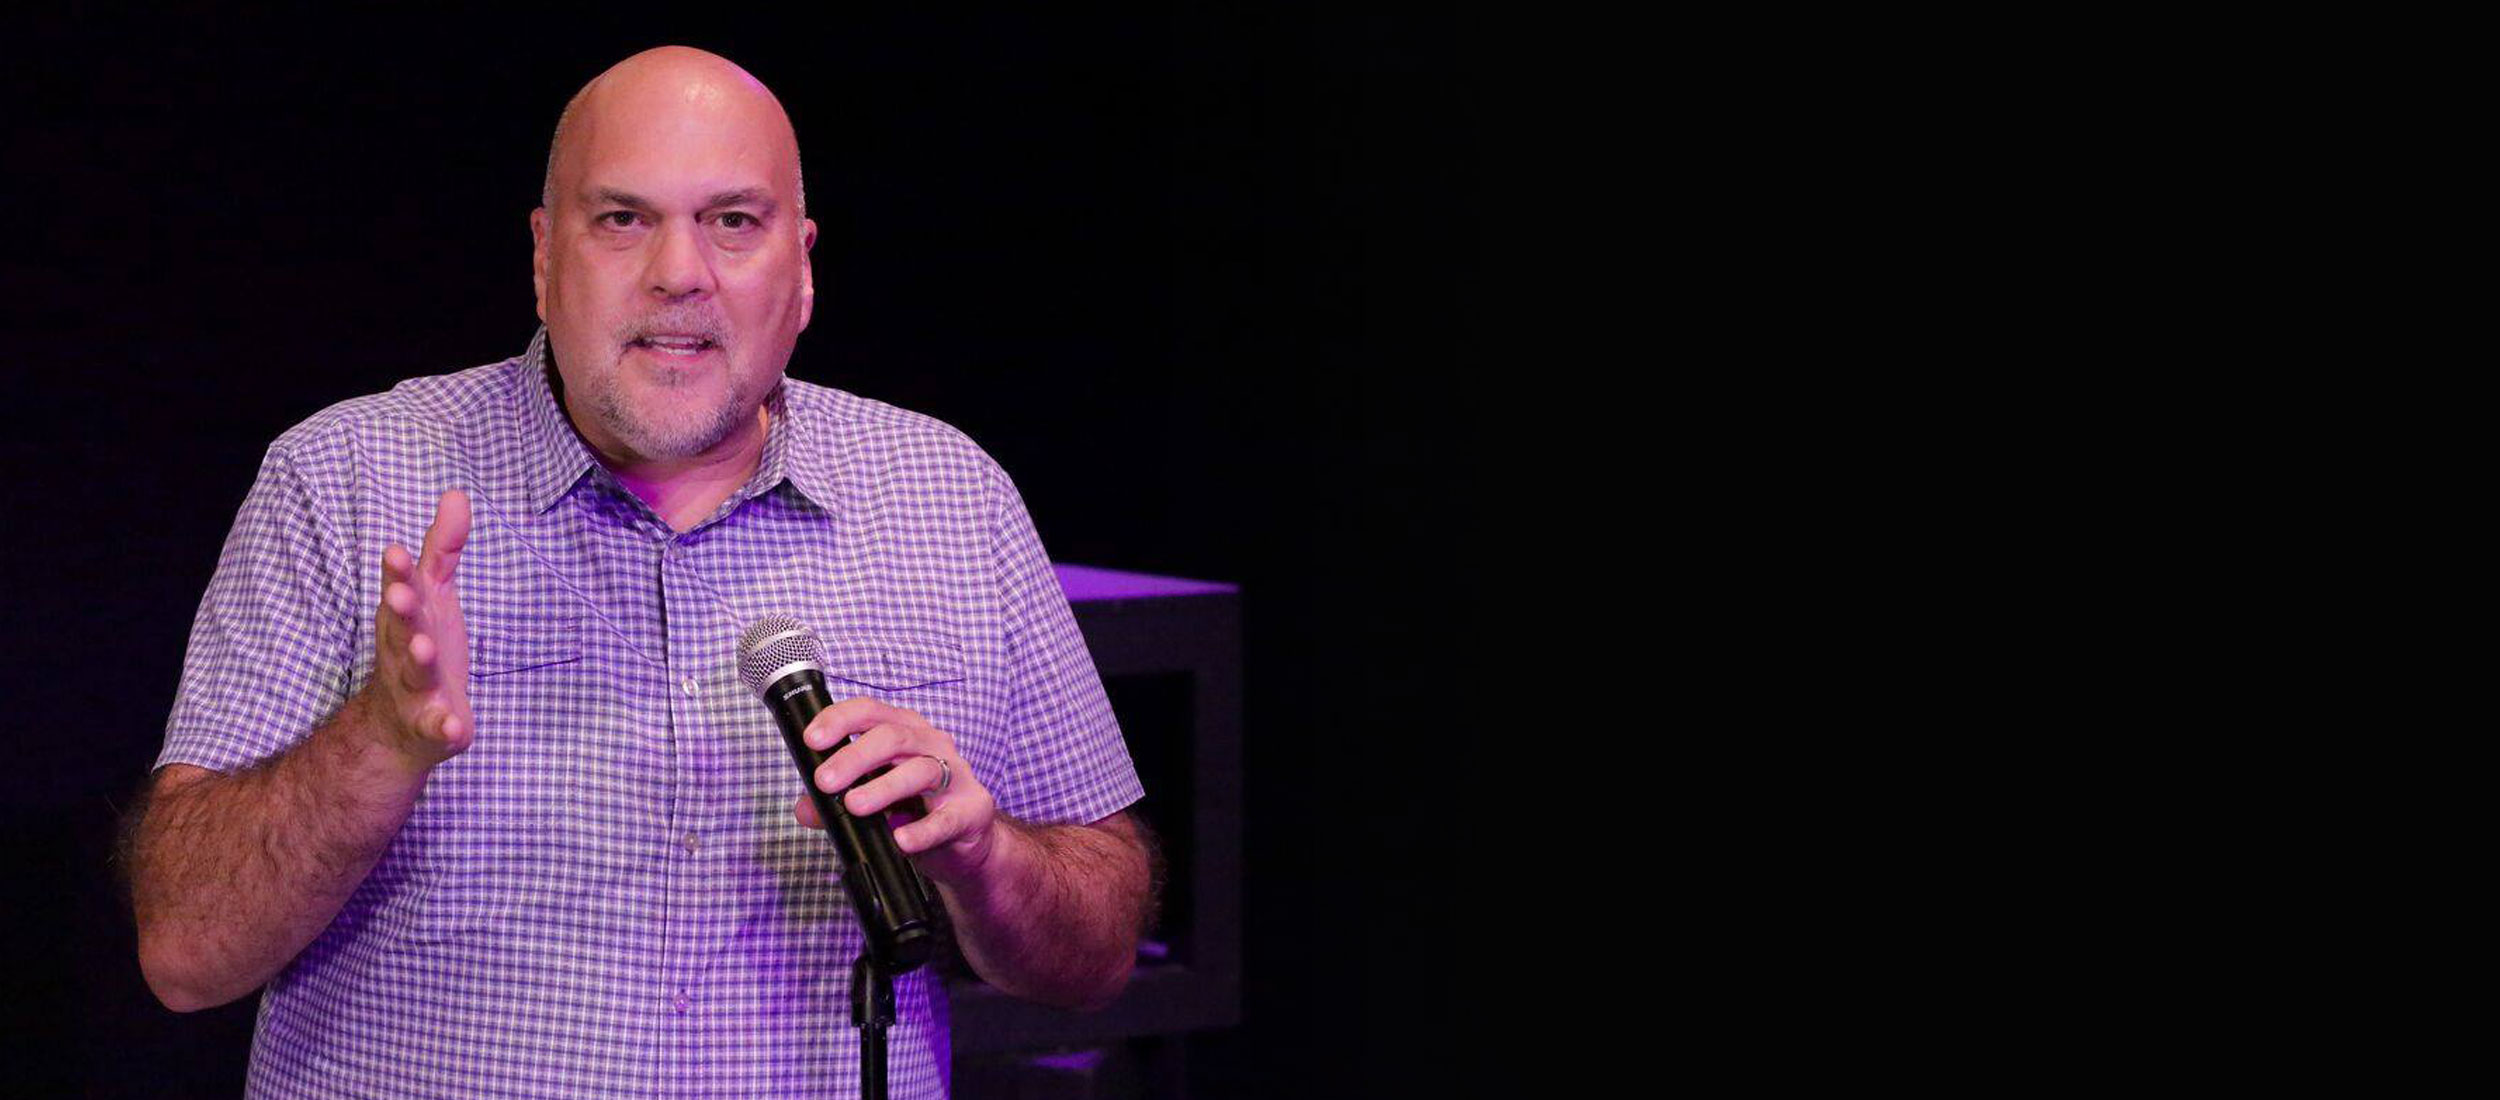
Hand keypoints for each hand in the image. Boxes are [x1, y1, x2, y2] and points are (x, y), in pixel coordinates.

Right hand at [366, 489, 472, 771]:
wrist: (402, 727)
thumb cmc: (421, 647)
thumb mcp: (435, 596)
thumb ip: (443, 550)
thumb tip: (457, 493)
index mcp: (405, 619)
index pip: (400, 592)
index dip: (397, 575)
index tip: (394, 551)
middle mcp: (404, 652)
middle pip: (400, 631)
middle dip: (400, 613)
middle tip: (400, 595)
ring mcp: (416, 692)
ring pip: (414, 676)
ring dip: (417, 661)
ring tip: (424, 647)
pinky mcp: (434, 727)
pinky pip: (438, 729)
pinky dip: (445, 728)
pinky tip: (456, 726)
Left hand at [791, 698, 998, 884]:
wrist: (965, 842)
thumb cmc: (917, 807)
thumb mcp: (873, 800)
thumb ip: (837, 802)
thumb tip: (805, 808)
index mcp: (905, 731)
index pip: (871, 712)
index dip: (839, 720)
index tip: (812, 739)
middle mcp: (931, 744)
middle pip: (893, 737)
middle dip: (855, 757)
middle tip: (824, 781)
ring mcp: (954, 775)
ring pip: (920, 770)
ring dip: (883, 787)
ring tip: (855, 806)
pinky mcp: (970, 810)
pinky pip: (946, 818)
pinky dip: (922, 829)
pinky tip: (901, 839)